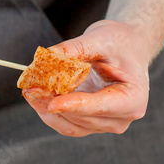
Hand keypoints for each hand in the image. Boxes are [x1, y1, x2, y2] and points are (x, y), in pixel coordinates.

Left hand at [21, 20, 152, 136]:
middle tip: (30, 85)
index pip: (101, 106)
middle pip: (81, 118)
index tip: (52, 103)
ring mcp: (106, 124)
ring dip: (46, 109)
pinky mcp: (90, 124)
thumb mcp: (99, 39)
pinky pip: (66, 123)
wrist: (126, 49)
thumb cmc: (119, 42)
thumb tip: (45, 57)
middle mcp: (122, 118)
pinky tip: (36, 94)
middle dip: (53, 103)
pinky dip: (49, 110)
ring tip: (30, 88)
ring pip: (70, 125)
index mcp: (133, 99)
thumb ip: (74, 49)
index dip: (75, 106)